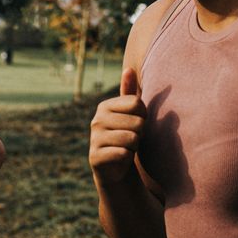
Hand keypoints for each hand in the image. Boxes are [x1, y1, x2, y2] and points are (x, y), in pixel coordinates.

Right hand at [89, 68, 146, 183]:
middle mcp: (96, 120)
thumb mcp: (129, 114)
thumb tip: (129, 69)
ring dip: (134, 147)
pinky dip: (127, 158)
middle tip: (130, 140)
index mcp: (105, 106)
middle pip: (137, 122)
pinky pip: (124, 153)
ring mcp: (94, 138)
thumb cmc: (125, 137)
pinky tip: (120, 159)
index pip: (137, 103)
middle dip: (140, 134)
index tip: (136, 124)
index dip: (144, 116)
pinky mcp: (95, 157)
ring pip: (132, 138)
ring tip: (126, 148)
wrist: (115, 169)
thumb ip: (129, 92)